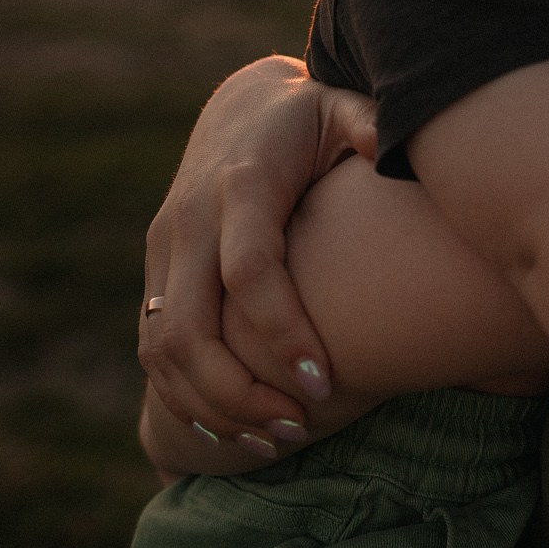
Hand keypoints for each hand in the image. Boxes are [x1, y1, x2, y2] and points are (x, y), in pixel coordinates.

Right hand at [138, 56, 376, 444]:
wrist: (244, 108)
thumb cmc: (313, 119)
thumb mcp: (345, 109)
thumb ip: (372, 125)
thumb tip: (394, 150)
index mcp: (243, 184)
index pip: (250, 270)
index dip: (281, 330)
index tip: (323, 383)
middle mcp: (192, 219)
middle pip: (189, 327)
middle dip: (239, 391)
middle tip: (301, 427)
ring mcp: (165, 247)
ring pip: (162, 349)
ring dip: (212, 405)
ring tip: (278, 440)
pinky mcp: (156, 269)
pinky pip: (154, 347)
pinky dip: (187, 397)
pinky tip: (238, 428)